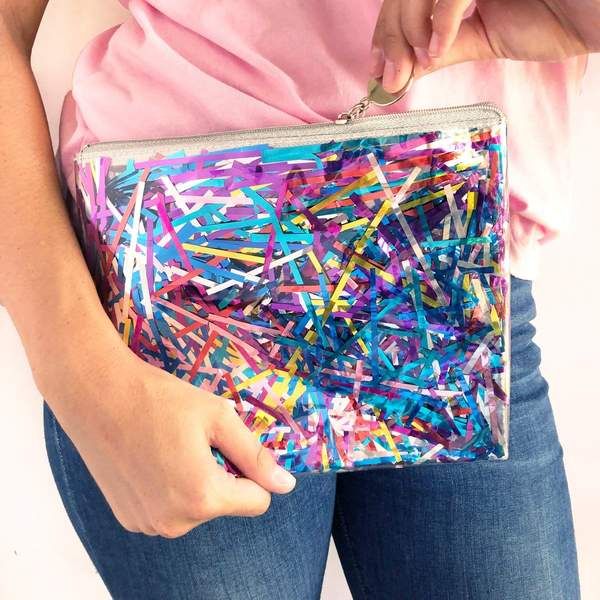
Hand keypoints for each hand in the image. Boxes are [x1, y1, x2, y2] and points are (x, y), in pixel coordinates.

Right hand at [42, 344, 295, 538]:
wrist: (96, 394)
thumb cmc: (160, 399)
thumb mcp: (218, 417)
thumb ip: (254, 455)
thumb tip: (286, 486)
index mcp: (202, 496)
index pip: (257, 501)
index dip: (252, 471)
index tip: (230, 444)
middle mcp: (175, 522)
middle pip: (224, 503)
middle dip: (220, 474)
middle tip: (194, 439)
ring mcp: (148, 524)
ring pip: (196, 508)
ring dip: (194, 482)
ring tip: (169, 446)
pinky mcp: (128, 519)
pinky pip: (169, 510)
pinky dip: (168, 488)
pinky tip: (150, 458)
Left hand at [371, 0, 597, 92]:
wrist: (596, 18)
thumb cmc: (554, 19)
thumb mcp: (485, 40)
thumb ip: (445, 48)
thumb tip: (403, 70)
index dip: (385, 31)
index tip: (377, 69)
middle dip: (390, 35)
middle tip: (390, 76)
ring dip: (408, 29)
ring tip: (416, 64)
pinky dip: (439, 21)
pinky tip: (437, 49)